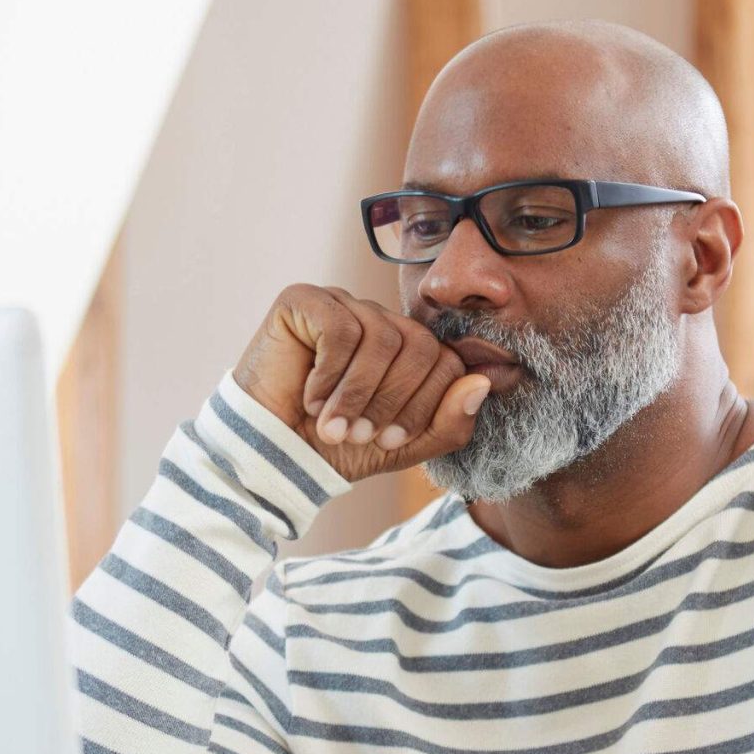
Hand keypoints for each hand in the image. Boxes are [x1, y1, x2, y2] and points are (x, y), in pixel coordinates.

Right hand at [230, 284, 490, 485]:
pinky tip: (311, 397)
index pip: (445, 359)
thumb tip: (482, 384)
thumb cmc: (334, 447)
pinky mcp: (305, 299)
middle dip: (392, 401)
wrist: (271, 453)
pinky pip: (340, 328)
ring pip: (380, 338)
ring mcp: (342, 304)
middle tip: (359, 434)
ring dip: (357, 393)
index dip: (424, 404)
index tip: (391, 438)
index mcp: (405, 347)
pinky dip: (329, 374)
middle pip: (419, 345)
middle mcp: (377, 318)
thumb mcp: (401, 445)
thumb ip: (447, 422)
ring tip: (332, 424)